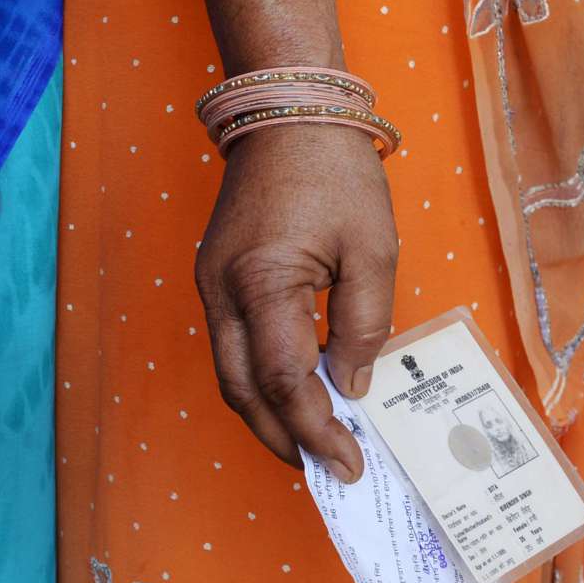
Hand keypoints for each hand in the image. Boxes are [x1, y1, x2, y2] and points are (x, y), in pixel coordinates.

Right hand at [194, 123, 396, 482]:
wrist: (285, 112)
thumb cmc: (335, 173)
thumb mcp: (373, 249)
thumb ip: (363, 326)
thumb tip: (350, 387)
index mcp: (262, 282)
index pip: (284, 380)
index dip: (316, 429)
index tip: (349, 462)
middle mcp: (222, 292)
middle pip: (242, 392)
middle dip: (283, 439)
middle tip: (327, 470)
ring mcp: (210, 287)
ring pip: (230, 375)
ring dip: (268, 416)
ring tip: (312, 444)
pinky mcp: (214, 280)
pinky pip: (232, 348)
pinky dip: (260, 382)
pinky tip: (295, 395)